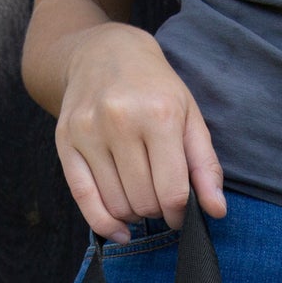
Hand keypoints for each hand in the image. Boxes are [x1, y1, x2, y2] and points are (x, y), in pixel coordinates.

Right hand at [55, 21, 226, 239]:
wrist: (104, 52)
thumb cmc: (154, 89)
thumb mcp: (190, 117)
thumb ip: (206, 166)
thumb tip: (216, 211)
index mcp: (159, 115)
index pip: (172, 192)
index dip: (180, 214)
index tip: (181, 213)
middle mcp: (120, 121)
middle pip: (144, 202)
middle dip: (157, 210)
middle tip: (159, 197)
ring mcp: (88, 131)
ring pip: (117, 205)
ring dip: (133, 214)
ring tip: (140, 194)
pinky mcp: (64, 141)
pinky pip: (83, 199)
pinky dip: (104, 223)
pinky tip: (120, 230)